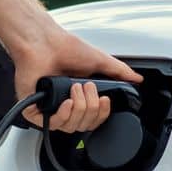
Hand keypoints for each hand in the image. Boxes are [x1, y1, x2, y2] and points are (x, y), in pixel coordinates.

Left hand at [11, 26, 141, 130]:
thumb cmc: (66, 49)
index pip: (94, 120)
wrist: (45, 43)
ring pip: (70, 127)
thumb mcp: (100, 61)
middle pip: (84, 126)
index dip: (102, 114)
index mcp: (80, 98)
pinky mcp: (33, 110)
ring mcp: (50, 108)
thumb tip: (137, 79)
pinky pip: (51, 125)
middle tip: (87, 87)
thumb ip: (120, 72)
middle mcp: (65, 105)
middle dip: (90, 107)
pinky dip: (62, 115)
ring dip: (78, 107)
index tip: (105, 101)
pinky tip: (66, 102)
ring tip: (75, 88)